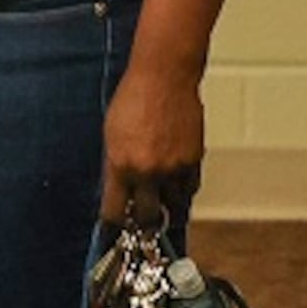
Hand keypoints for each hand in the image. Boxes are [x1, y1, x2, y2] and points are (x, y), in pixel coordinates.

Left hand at [99, 66, 203, 229]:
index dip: (114, 223)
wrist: (163, 79)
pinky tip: (178, 187)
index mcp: (120, 166)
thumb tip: (121, 188)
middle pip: (147, 217)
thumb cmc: (132, 100)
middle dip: (143, 225)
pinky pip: (190, 187)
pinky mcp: (195, 159)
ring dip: (167, 208)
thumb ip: (116, 165)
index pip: (114, 211)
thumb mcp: (111, 135)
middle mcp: (147, 172)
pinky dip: (184, 191)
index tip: (115, 228)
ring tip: (163, 207)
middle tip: (142, 227)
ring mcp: (174, 168)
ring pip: (174, 205)